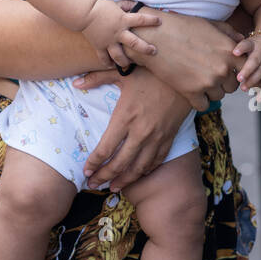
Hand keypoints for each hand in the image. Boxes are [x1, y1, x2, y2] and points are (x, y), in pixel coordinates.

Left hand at [80, 68, 194, 190]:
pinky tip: (136, 175)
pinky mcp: (169, 138)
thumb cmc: (151, 72)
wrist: (184, 76)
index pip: (105, 148)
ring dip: (124, 180)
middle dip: (104, 177)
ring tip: (112, 188)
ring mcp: (157, 138)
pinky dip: (144, 171)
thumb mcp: (123, 72)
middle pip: (119, 163)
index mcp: (125, 117)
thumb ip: (97, 78)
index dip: (93, 162)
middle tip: (93, 185)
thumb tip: (76, 82)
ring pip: (138, 168)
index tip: (86, 170)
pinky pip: (155, 161)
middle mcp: (140, 132)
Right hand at [81, 0, 160, 67]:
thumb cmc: (101, 7)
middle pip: (134, 43)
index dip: (151, 20)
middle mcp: (118, 32)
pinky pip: (104, 58)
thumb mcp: (117, 5)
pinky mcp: (99, 46)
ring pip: (119, 56)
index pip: (141, 19)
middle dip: (145, 48)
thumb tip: (137, 5)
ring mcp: (109, 41)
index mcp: (123, 19)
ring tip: (131, 64)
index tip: (160, 21)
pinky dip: (107, 63)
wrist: (84, 12)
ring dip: (126, 62)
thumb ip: (127, 7)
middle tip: (154, 51)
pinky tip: (112, 66)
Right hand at [127, 7, 245, 109]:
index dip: (239, 71)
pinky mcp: (191, 92)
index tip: (230, 71)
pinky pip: (203, 105)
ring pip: (218, 96)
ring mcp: (207, 82)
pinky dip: (198, 101)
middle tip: (209, 75)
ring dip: (211, 91)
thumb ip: (229, 33)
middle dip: (224, 82)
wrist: (154, 36)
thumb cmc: (182, 27)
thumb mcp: (209, 24)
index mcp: (229, 51)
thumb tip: (241, 40)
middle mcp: (222, 68)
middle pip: (232, 86)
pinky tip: (191, 91)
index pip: (247, 69)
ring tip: (198, 80)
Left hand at [231, 34, 260, 98]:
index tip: (234, 53)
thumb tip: (217, 50)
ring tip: (244, 88)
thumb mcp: (243, 41)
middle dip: (247, 70)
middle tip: (238, 78)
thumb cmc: (252, 46)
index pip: (247, 44)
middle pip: (255, 61)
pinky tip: (257, 97)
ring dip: (253, 81)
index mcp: (252, 44)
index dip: (241, 48)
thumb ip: (232, 45)